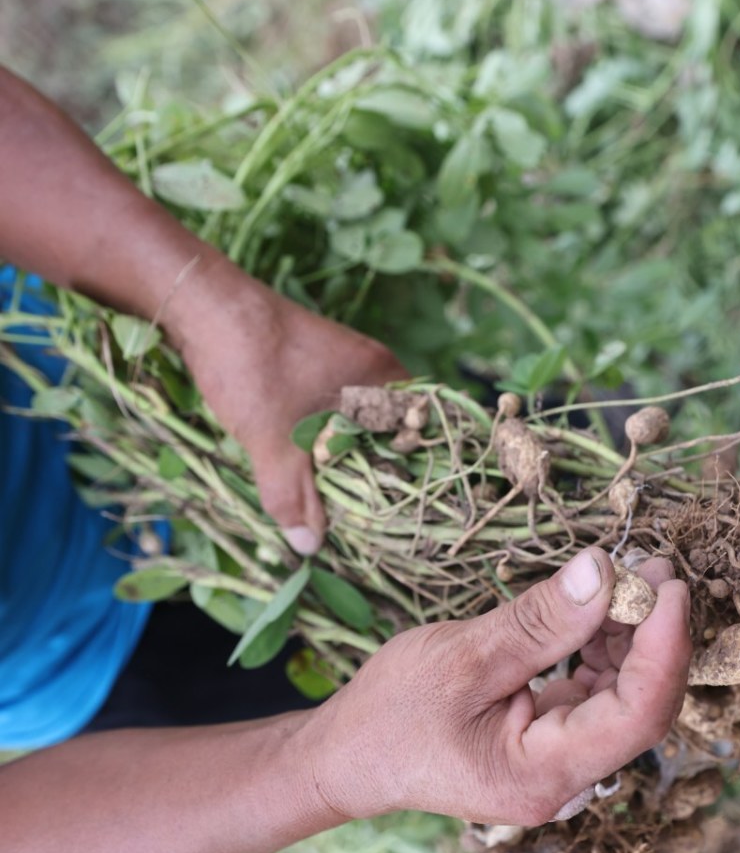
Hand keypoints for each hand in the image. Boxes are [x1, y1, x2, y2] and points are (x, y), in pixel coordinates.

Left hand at [167, 268, 407, 552]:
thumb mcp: (276, 445)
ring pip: (355, 421)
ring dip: (343, 455)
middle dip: (373, 473)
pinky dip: (320, 435)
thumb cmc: (255, 368)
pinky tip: (302, 458)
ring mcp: (340, 360)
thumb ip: (295, 498)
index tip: (398, 512)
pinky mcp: (309, 360)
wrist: (204, 304)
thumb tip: (309, 548)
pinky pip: (330, 409)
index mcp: (383, 379)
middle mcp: (371, 367)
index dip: (412, 476)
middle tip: (362, 515)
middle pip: (389, 432)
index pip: (422, 434)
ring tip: (332, 497)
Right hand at [312, 550, 690, 827]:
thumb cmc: (391, 713)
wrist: (348, 757)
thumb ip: (541, 621)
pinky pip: (594, 697)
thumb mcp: (463, 656)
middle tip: (651, 568)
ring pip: (621, 700)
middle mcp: (563, 782)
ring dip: (629, 639)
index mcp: (542, 775)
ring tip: (625, 578)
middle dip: (651, 637)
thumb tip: (604, 570)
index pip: (637, 717)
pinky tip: (596, 611)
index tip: (666, 586)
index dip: (665, 649)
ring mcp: (559, 765)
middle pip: (639, 709)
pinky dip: (601, 652)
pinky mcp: (550, 743)